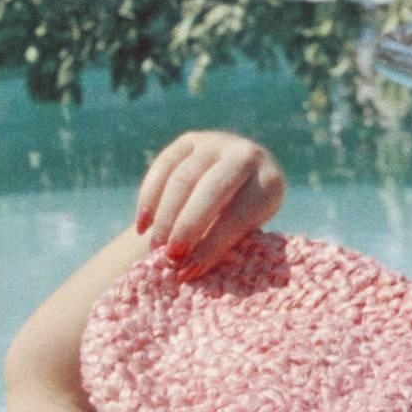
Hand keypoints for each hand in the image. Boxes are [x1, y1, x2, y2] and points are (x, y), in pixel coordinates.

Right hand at [132, 129, 282, 274]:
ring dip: (164, 216)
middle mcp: (244, 155)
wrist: (242, 173)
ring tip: (155, 247)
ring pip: (182, 178)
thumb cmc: (244, 214)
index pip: (238, 215)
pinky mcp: (188, 140)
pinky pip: (162, 168)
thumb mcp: (246, 228)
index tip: (190, 270)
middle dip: (187, 226)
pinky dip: (149, 199)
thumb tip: (186, 271)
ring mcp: (215, 142)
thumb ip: (221, 244)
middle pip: (210, 190)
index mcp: (269, 183)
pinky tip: (143, 226)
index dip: (212, 245)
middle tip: (170, 256)